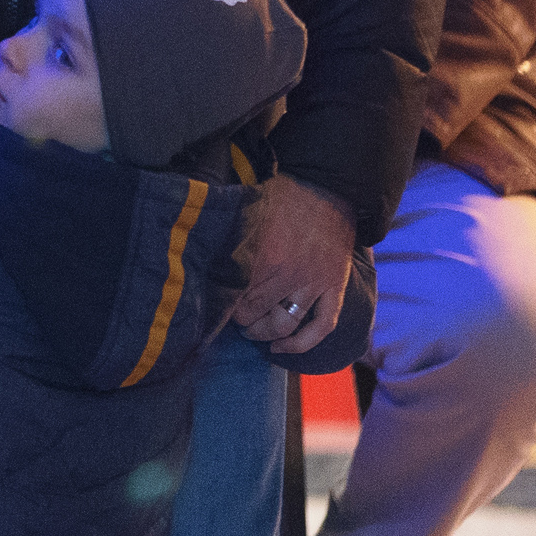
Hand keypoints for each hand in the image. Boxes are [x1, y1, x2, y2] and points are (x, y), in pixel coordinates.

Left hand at [230, 173, 354, 353]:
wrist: (329, 187)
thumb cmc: (282, 196)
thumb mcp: (248, 212)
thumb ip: (230, 239)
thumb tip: (202, 255)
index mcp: (260, 255)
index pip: (231, 295)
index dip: (220, 304)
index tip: (213, 305)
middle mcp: (286, 274)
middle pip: (252, 313)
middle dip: (238, 319)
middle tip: (231, 316)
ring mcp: (312, 284)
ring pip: (282, 325)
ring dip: (262, 334)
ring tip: (251, 331)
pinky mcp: (334, 289)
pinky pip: (321, 328)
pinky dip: (301, 345)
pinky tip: (280, 348)